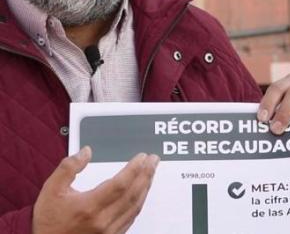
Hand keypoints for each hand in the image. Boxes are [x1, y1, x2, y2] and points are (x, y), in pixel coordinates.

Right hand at [33, 146, 158, 233]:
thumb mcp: (51, 189)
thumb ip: (69, 167)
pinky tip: (142, 191)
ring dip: (146, 187)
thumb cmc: (48, 220)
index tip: (142, 156)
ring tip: (151, 171)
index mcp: (89, 207)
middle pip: (133, 194)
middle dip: (146, 174)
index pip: (120, 184)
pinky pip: (131, 218)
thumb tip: (87, 151)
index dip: (134, 168)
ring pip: (135, 206)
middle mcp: (103, 221)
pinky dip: (139, 202)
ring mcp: (109, 232)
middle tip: (154, 159)